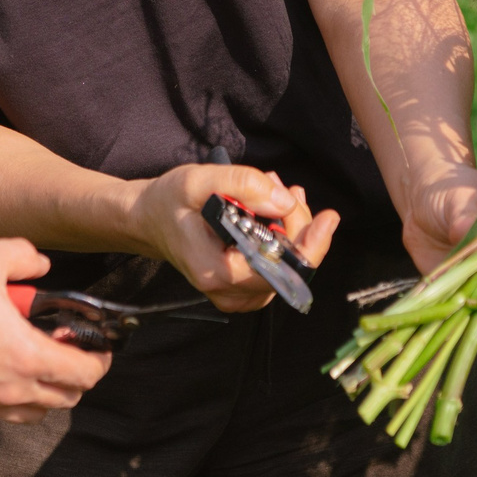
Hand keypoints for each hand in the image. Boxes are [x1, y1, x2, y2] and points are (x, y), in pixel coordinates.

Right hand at [0, 239, 111, 423]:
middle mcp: (13, 389)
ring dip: (47, 391)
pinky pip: (4, 415)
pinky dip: (15, 399)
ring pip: (37, 412)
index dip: (100, 360)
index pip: (86, 374)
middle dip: (77, 377)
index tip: (98, 346)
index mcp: (28, 355)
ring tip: (36, 361)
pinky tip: (2, 371)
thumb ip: (23, 256)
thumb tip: (41, 265)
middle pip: (68, 399)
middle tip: (67, 349)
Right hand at [131, 164, 341, 313]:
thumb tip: (284, 201)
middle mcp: (230, 293)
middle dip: (297, 222)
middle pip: (290, 267)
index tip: (328, 217)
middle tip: (278, 184)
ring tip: (270, 190)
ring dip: (290, 227)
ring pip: (287, 267)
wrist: (148, 220)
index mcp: (218, 272)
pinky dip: (282, 237)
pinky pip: (277, 268)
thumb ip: (242, 185)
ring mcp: (237, 295)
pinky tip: (271, 209)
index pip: (281, 270)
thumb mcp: (197, 180)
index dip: (310, 245)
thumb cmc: (168, 201)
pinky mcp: (242, 289)